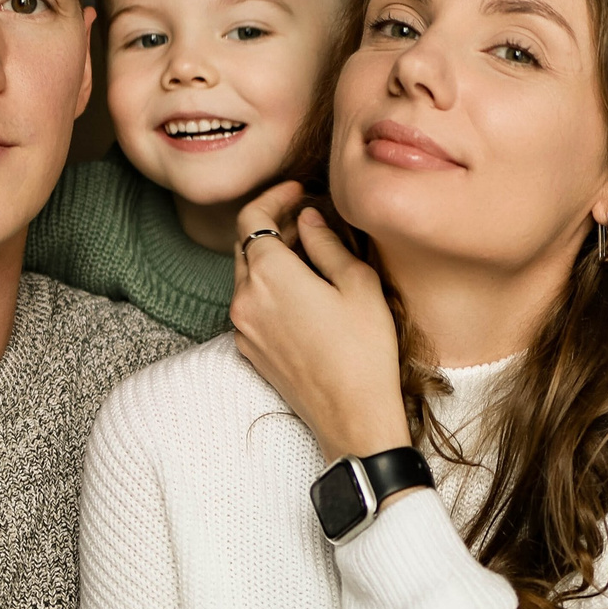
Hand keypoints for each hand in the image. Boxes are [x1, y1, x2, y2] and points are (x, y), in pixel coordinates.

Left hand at [227, 183, 412, 462]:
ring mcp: (243, 328)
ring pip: (247, 276)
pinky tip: (304, 294)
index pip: (252, 217)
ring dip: (272, 258)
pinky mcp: (250, 350)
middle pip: (246, 245)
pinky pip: (251, 305)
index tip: (297, 191)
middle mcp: (244, 298)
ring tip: (312, 256)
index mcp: (268, 275)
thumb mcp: (358, 284)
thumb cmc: (364, 351)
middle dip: (274, 226)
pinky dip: (269, 288)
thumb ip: (327, 243)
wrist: (352, 417)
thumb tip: (309, 218)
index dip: (273, 196)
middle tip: (310, 221)